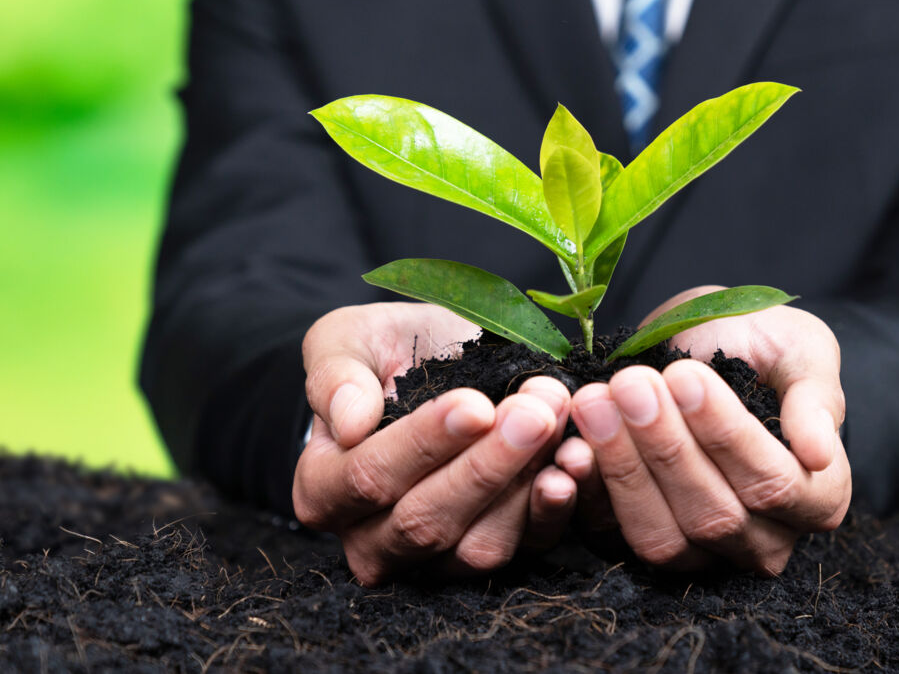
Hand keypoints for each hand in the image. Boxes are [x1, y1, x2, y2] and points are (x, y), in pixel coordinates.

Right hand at [292, 303, 578, 584]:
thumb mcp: (345, 340)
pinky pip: (527, 547)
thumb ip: (334, 375)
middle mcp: (373, 540)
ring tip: (556, 418)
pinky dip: (556, 506)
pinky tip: (575, 460)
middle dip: (487, 463)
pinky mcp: (492, 551)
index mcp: (323, 488)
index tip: (474, 404)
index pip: (371, 477)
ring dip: (526, 480)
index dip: (425, 443)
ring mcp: (435, 557)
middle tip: (535, 410)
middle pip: (428, 519)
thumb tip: (348, 422)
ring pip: (480, 544)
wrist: (437, 363)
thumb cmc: (383, 354)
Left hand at [557, 287, 849, 575]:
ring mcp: (702, 552)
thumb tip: (819, 451)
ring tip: (596, 404)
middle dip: (665, 446)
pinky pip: (611, 538)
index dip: (726, 435)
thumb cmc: (760, 345)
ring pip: (662, 537)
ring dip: (622, 469)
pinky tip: (570, 447)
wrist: (702, 345)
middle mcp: (764, 539)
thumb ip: (816, 396)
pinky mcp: (642, 543)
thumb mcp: (799, 348)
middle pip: (714, 515)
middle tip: (630, 385)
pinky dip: (586, 494)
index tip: (684, 376)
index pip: (774, 484)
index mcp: (817, 494)